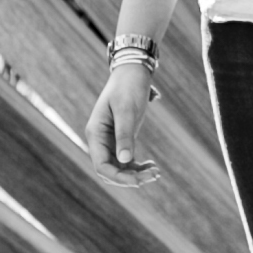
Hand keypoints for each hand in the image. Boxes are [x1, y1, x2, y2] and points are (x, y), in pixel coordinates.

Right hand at [84, 62, 162, 186]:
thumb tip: (124, 160)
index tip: (139, 181)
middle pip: (110, 170)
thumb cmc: (128, 87)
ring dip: (135, 173)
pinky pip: (126, 159)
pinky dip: (137, 166)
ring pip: (119, 167)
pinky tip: (152, 165)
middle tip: (153, 175)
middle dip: (129, 178)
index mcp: (95, 134)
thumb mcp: (127, 110)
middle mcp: (100, 140)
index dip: (118, 177)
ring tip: (156, 173)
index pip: (101, 166)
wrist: (132, 71)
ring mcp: (110, 140)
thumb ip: (125, 134)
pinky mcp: (121, 138)